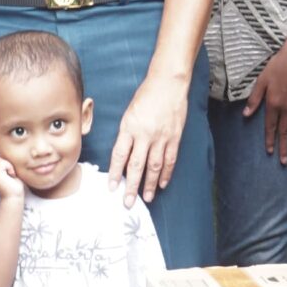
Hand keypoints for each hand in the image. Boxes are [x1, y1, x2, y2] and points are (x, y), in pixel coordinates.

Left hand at [111, 75, 189, 201]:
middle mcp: (145, 134)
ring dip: (149, 184)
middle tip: (128, 202)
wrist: (168, 83)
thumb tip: (123, 156)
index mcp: (129, 127)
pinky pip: (169, 159)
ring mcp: (161, 137)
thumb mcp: (129, 113)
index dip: (115, 173)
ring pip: (154, 166)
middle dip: (131, 186)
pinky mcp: (174, 137)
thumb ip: (126, 134)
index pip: (119, 155)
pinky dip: (166, 173)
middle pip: (136, 165)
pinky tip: (162, 184)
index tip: (111, 187)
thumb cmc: (146, 96)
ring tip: (146, 198)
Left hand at [245, 40, 286, 164]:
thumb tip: (246, 114)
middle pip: (285, 131)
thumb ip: (254, 99)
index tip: (270, 152)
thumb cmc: (279, 65)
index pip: (271, 127)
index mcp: (274, 104)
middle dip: (284, 147)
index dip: (270, 140)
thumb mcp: (262, 80)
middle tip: (284, 162)